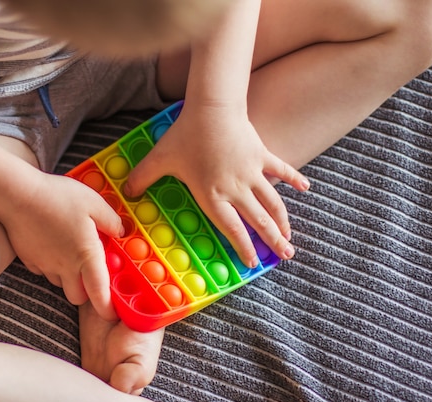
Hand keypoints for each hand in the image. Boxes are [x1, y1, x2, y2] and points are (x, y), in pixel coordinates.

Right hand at [2, 173, 123, 320]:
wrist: (17, 195)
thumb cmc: (57, 197)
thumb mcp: (94, 203)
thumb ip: (112, 221)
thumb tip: (121, 232)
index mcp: (86, 255)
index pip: (99, 294)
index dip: (108, 308)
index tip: (113, 312)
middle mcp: (65, 266)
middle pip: (78, 297)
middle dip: (87, 292)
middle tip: (92, 272)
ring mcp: (45, 265)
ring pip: (60, 284)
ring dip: (69, 276)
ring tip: (72, 252)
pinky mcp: (30, 260)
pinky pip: (44, 271)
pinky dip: (51, 265)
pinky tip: (53, 245)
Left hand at [124, 104, 308, 267]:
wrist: (212, 108)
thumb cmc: (185, 135)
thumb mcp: (159, 159)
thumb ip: (142, 178)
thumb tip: (125, 192)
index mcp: (213, 195)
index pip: (231, 228)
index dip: (242, 246)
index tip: (251, 263)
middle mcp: (237, 189)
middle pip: (258, 220)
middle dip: (273, 240)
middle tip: (285, 256)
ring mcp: (253, 173)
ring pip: (273, 202)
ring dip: (283, 220)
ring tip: (291, 235)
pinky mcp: (262, 155)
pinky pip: (282, 170)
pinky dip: (294, 179)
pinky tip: (306, 188)